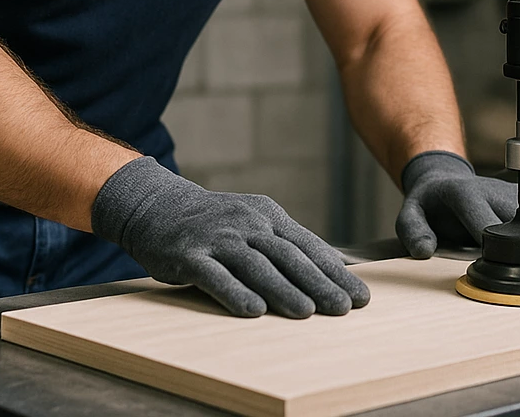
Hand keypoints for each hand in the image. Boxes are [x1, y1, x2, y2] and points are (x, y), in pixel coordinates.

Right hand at [91, 156, 368, 317]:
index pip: (309, 246)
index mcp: (270, 215)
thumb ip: (289, 242)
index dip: (335, 272)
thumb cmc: (217, 224)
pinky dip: (235, 293)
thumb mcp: (256, 222)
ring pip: (257, 266)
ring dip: (283, 290)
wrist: (159, 207)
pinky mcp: (190, 254)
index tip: (360, 295)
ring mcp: (220, 238)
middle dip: (319, 284)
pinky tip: (253, 311)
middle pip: (289, 257)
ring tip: (306, 313)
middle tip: (343, 308)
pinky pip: (216, 276)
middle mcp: (249, 223)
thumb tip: (336, 264)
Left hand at [395, 150, 516, 258]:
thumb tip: (424, 251)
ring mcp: (511, 193)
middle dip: (511, 252)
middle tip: (500, 271)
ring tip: (511, 262)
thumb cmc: (429, 202)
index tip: (485, 269)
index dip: (488, 251)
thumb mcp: (409, 215)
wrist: (445, 180)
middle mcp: (492, 190)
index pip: (486, 225)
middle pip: (515, 226)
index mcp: (464, 192)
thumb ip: (413, 232)